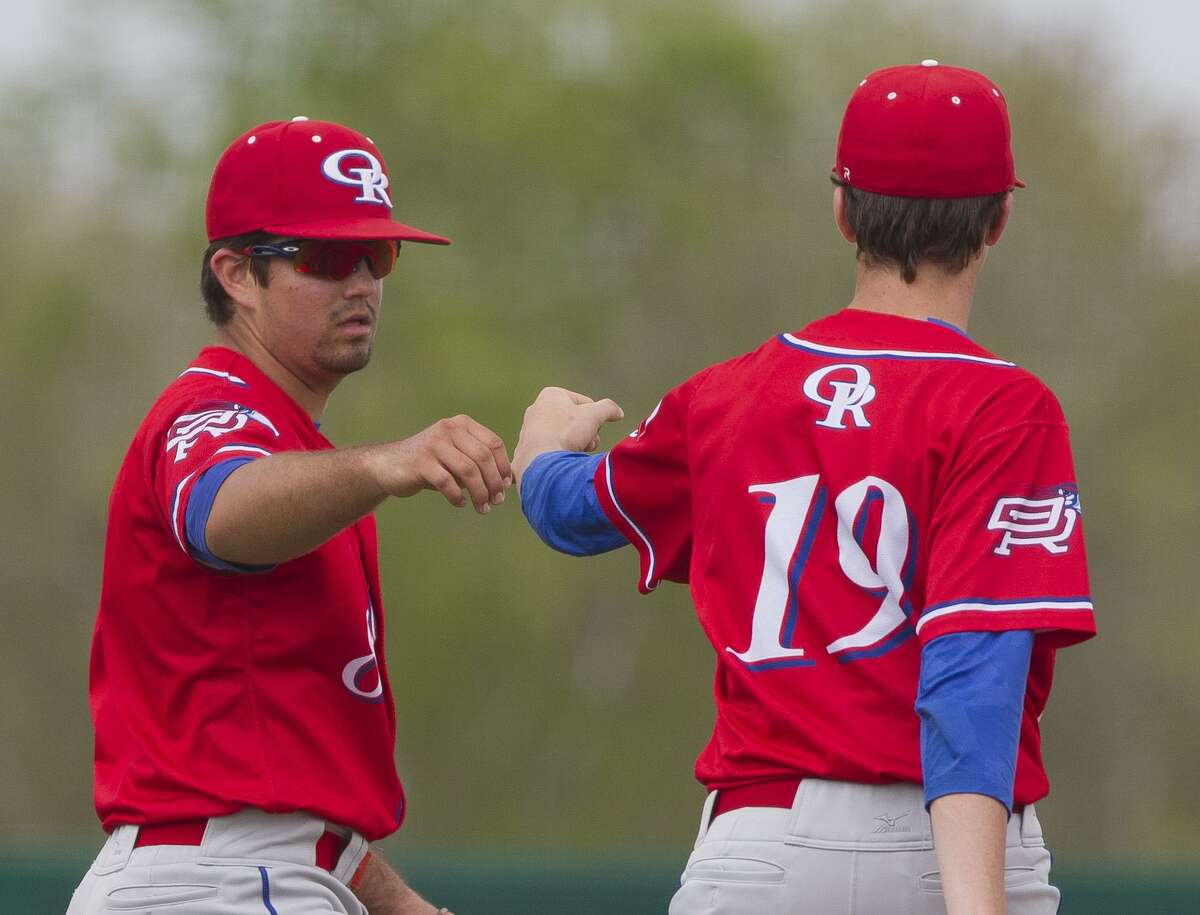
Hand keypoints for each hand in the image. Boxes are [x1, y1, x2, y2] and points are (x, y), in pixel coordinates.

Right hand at [367, 415, 511, 513]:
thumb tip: (506, 481)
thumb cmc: (430, 463)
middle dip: (493, 483)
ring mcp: (434, 444)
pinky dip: (457, 496)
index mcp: (462, 424)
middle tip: (496, 502)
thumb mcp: (456, 455)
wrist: (388, 464)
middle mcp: (449, 429)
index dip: (503, 467)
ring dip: (479, 493)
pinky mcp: (421, 462)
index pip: (494, 444)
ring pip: (468, 471)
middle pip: (483, 458)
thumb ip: (478, 462)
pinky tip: (459, 503)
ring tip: (482, 508)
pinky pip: (447, 482)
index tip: (505, 487)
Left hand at [513, 386, 623, 482]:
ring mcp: (528, 430)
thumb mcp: (595, 415)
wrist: (541, 462)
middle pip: (573, 421)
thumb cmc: (566, 432)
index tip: (593, 429)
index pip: (585, 404)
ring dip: (575, 445)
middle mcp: (536, 409)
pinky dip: (558, 456)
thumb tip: (618, 412)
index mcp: (551, 395)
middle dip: (585, 434)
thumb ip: (609, 408)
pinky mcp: (525, 449)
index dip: (595, 418)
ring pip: (563, 437)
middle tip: (587, 444)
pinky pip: (550, 450)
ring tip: (574, 454)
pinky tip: (561, 462)